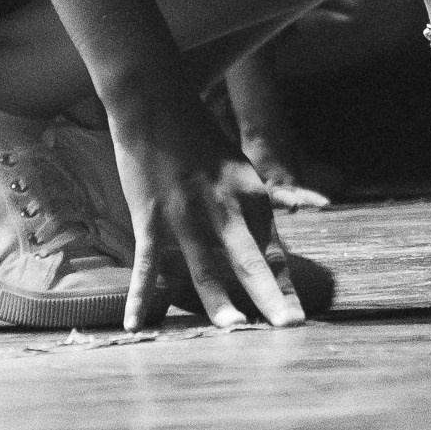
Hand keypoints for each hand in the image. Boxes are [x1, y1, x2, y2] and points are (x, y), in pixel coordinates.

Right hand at [112, 91, 305, 330]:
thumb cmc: (196, 135)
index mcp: (250, 193)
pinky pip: (146, 265)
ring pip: (204, 266)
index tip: (294, 316)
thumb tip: (257, 242)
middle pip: (250, 260)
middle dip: (271, 297)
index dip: (283, 284)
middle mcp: (223, 205)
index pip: (271, 249)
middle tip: (289, 328)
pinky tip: (135, 324)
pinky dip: (139, 296)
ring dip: (218, 302)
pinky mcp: (151, 216)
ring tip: (233, 330)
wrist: (155, 100)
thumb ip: (246, 207)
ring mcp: (186, 213)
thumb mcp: (235, 168)